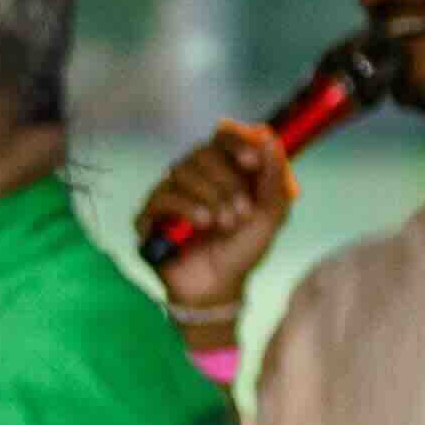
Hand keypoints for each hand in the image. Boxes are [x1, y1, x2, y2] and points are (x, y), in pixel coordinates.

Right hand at [129, 121, 297, 323]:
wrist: (220, 286)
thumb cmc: (243, 249)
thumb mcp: (270, 215)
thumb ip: (274, 178)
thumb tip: (270, 139)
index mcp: (222, 170)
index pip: (222, 138)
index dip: (236, 143)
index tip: (251, 163)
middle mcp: (193, 176)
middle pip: (202, 153)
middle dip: (227, 181)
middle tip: (242, 212)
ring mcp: (169, 193)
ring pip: (183, 172)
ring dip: (211, 197)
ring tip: (224, 225)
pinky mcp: (149, 215)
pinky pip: (163, 196)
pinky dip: (186, 207)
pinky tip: (201, 225)